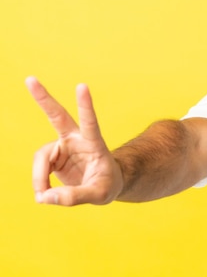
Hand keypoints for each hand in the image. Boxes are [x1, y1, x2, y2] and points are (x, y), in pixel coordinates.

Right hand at [26, 77, 122, 205]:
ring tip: (44, 197)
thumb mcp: (100, 195)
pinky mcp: (52, 156)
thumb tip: (45, 197)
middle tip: (30, 79)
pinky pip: (39, 170)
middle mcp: (76, 139)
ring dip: (40, 178)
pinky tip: (46, 194)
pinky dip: (40, 184)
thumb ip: (75, 197)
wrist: (104, 184)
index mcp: (94, 143)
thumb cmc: (107, 185)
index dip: (85, 106)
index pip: (90, 122)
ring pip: (41, 158)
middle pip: (57, 116)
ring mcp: (62, 146)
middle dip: (43, 98)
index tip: (82, 86)